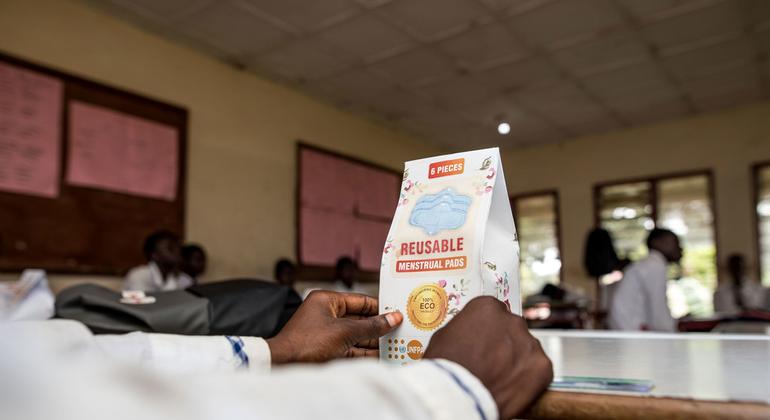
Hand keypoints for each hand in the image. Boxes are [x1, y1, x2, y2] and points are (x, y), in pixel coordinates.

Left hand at [267, 291, 402, 363]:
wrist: (284, 365)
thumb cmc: (307, 343)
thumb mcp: (344, 332)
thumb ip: (371, 326)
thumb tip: (393, 318)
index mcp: (327, 300)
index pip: (360, 300)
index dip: (380, 306)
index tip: (398, 311)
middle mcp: (326, 314)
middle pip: (360, 318)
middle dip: (379, 326)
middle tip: (401, 330)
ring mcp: (327, 333)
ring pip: (356, 335)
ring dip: (374, 341)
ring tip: (396, 344)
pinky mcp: (327, 350)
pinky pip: (350, 348)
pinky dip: (364, 352)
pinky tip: (381, 356)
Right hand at [424, 296, 552, 418]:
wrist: (459, 394)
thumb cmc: (447, 367)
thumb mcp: (445, 336)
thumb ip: (464, 329)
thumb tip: (469, 335)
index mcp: (487, 307)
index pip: (494, 312)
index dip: (488, 330)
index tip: (485, 341)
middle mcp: (512, 320)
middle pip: (512, 330)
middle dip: (504, 344)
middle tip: (492, 361)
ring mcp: (530, 343)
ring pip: (527, 349)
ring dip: (517, 360)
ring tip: (501, 377)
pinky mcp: (543, 366)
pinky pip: (540, 370)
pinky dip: (530, 379)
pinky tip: (513, 386)